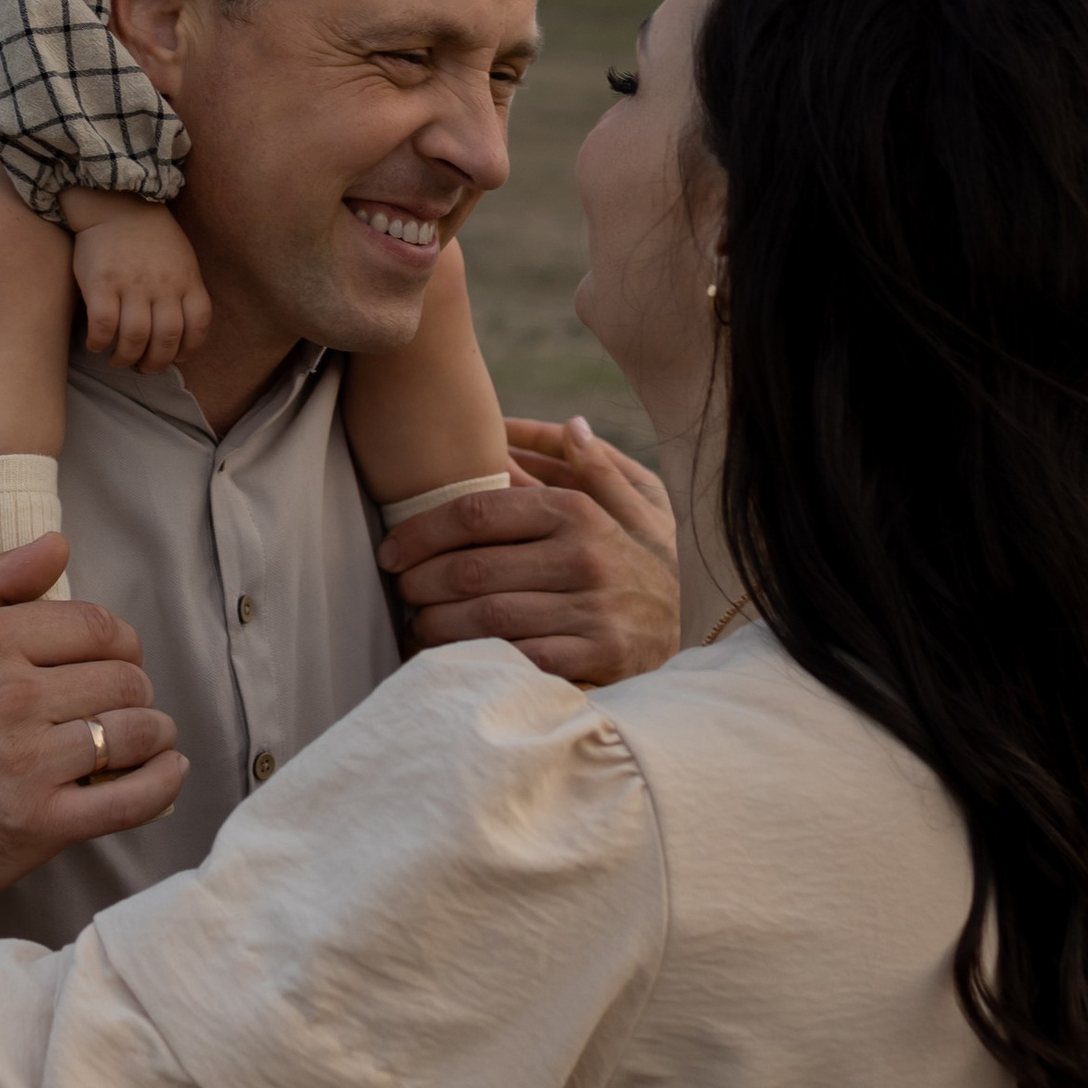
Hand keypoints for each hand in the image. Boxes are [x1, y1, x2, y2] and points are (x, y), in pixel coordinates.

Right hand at [0, 534, 189, 902]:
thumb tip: (59, 544)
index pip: (98, 626)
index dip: (123, 643)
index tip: (117, 660)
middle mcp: (11, 697)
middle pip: (123, 679)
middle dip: (136, 689)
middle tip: (123, 704)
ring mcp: (28, 763)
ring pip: (134, 732)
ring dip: (154, 733)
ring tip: (145, 738)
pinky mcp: (40, 822)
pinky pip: (128, 799)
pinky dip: (161, 783)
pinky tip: (167, 771)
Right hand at [60, 192, 212, 372]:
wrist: (116, 204)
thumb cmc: (151, 236)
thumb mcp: (182, 259)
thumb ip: (184, 292)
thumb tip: (181, 337)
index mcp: (186, 279)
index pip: (198, 325)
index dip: (189, 349)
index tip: (177, 357)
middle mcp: (162, 285)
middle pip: (167, 339)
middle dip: (155, 363)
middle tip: (144, 367)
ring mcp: (132, 285)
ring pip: (135, 338)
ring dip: (126, 358)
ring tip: (119, 360)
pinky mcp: (102, 284)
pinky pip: (103, 326)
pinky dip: (100, 342)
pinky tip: (96, 344)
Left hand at [379, 416, 681, 685]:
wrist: (696, 632)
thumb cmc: (646, 562)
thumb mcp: (636, 503)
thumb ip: (596, 467)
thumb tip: (572, 426)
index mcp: (578, 511)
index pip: (477, 512)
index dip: (421, 531)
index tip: (390, 550)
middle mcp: (584, 555)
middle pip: (471, 568)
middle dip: (419, 583)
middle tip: (400, 593)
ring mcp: (591, 608)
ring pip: (486, 618)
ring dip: (436, 626)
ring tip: (415, 627)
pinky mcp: (597, 656)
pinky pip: (517, 659)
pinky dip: (476, 661)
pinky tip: (454, 660)